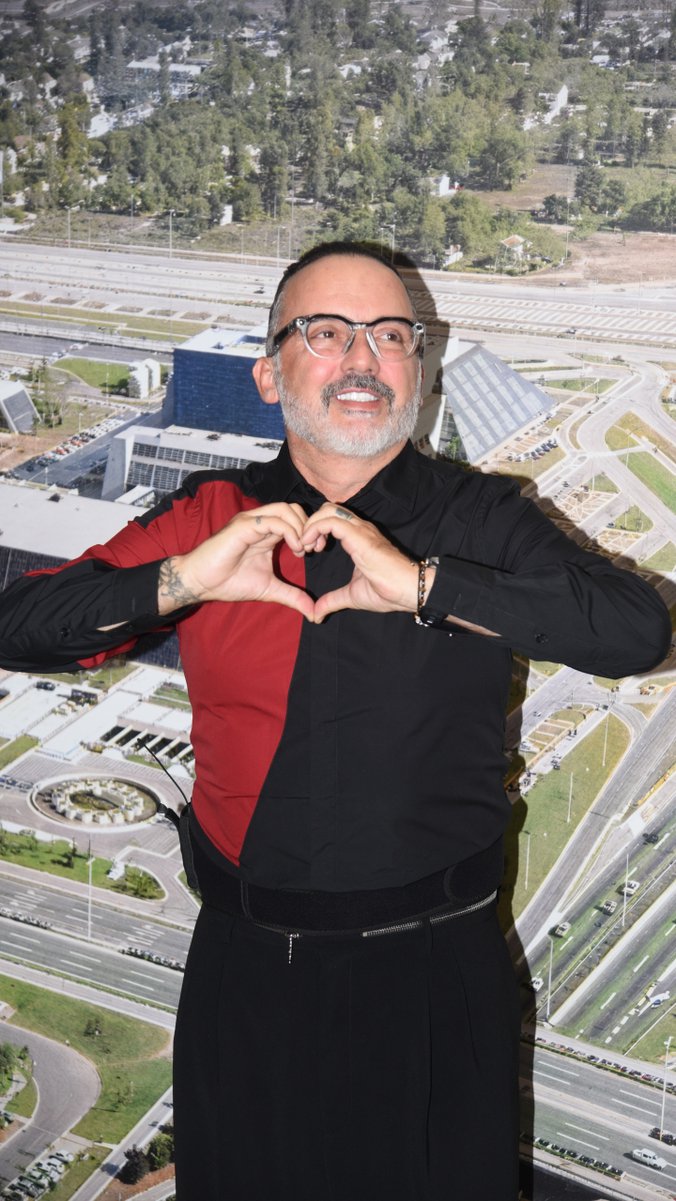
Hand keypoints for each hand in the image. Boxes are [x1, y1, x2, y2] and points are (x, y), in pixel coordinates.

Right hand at [158, 502, 315, 621]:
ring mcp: (252, 522)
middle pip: (294, 509)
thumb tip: (313, 613)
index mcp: (268, 533)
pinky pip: (273, 520)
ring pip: (285, 509)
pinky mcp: (244, 526)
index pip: (296, 519)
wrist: (201, 582)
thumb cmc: (229, 582)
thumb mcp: (269, 590)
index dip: (311, 532)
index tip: (317, 552)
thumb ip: (292, 596)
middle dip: (310, 526)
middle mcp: (261, 522)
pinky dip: (289, 531)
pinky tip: (295, 548)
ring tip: (304, 549)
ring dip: (301, 527)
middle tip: (314, 549)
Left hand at [300, 503, 423, 622]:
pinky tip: (310, 546)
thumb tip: (316, 614)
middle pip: (327, 509)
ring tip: (307, 547)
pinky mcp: (359, 536)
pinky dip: (314, 529)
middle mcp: (359, 529)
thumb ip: (333, 601)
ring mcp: (360, 530)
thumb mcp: (352, 596)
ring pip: (327, 510)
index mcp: (358, 538)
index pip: (331, 519)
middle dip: (310, 524)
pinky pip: (330, 521)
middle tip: (306, 548)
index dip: (315, 531)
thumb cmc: (388, 591)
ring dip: (310, 526)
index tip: (310, 551)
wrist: (409, 590)